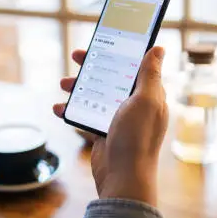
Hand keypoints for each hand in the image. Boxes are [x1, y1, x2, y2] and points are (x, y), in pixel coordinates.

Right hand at [53, 47, 167, 206]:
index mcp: (149, 95)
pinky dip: (70, 110)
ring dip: (78, 87)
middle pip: (111, 77)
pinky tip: (57, 107)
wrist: (122, 176)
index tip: (103, 40)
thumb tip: (159, 48)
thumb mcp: (145, 100)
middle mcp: (134, 105)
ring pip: (95, 94)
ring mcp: (117, 118)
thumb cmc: (137, 138)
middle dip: (92, 66)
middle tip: (76, 56)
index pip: (134, 66)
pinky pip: (84, 115)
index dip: (119, 51)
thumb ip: (150, 74)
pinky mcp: (102, 132)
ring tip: (63, 83)